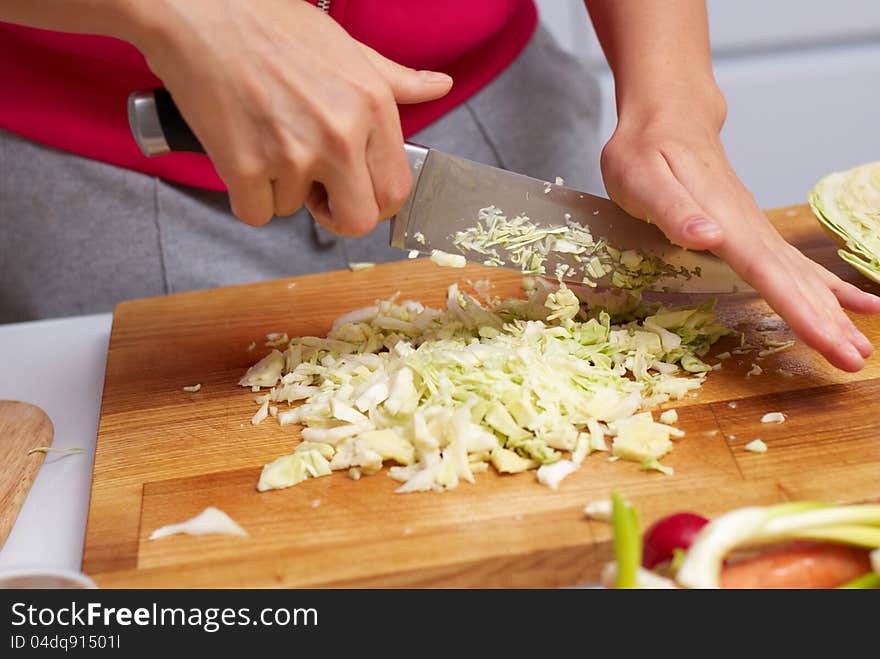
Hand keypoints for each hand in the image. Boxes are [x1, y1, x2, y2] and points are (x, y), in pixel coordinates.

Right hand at [129, 0, 451, 232]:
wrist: (200, 13)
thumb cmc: (272, 25)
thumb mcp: (347, 48)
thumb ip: (395, 79)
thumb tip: (440, 86)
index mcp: (372, 107)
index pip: (395, 191)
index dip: (374, 200)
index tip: (352, 189)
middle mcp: (340, 135)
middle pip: (358, 221)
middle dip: (336, 213)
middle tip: (315, 188)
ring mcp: (292, 154)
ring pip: (295, 211)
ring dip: (281, 188)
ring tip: (266, 138)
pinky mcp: (244, 167)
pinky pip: (256, 214)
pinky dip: (246, 195)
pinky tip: (241, 152)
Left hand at [600, 92, 879, 371]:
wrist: (667, 114)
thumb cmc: (645, 149)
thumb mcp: (643, 178)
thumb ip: (675, 211)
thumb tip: (710, 237)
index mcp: (724, 221)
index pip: (768, 273)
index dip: (799, 311)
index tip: (832, 344)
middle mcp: (748, 226)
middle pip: (794, 279)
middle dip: (826, 322)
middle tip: (857, 359)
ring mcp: (753, 227)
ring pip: (800, 274)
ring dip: (831, 309)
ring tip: (861, 343)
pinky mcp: (750, 230)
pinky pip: (793, 264)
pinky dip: (824, 286)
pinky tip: (851, 302)